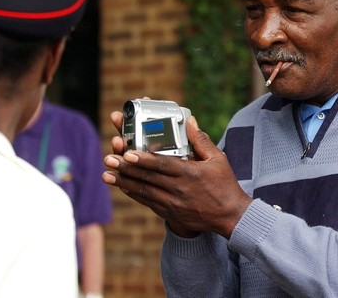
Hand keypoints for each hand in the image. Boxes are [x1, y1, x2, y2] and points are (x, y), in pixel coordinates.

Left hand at [102, 115, 252, 238]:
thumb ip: (201, 140)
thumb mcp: (218, 159)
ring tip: (107, 174)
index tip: (128, 153)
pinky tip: (122, 186)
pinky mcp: (170, 212)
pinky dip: (134, 194)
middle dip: (126, 168)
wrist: (230, 216)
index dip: (144, 159)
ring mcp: (173, 203)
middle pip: (148, 178)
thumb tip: (189, 121)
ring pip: (144, 191)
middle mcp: (179, 189)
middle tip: (109, 159)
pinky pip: (148, 202)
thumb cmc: (224, 184)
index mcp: (190, 173)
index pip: (163, 165)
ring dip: (124, 182)